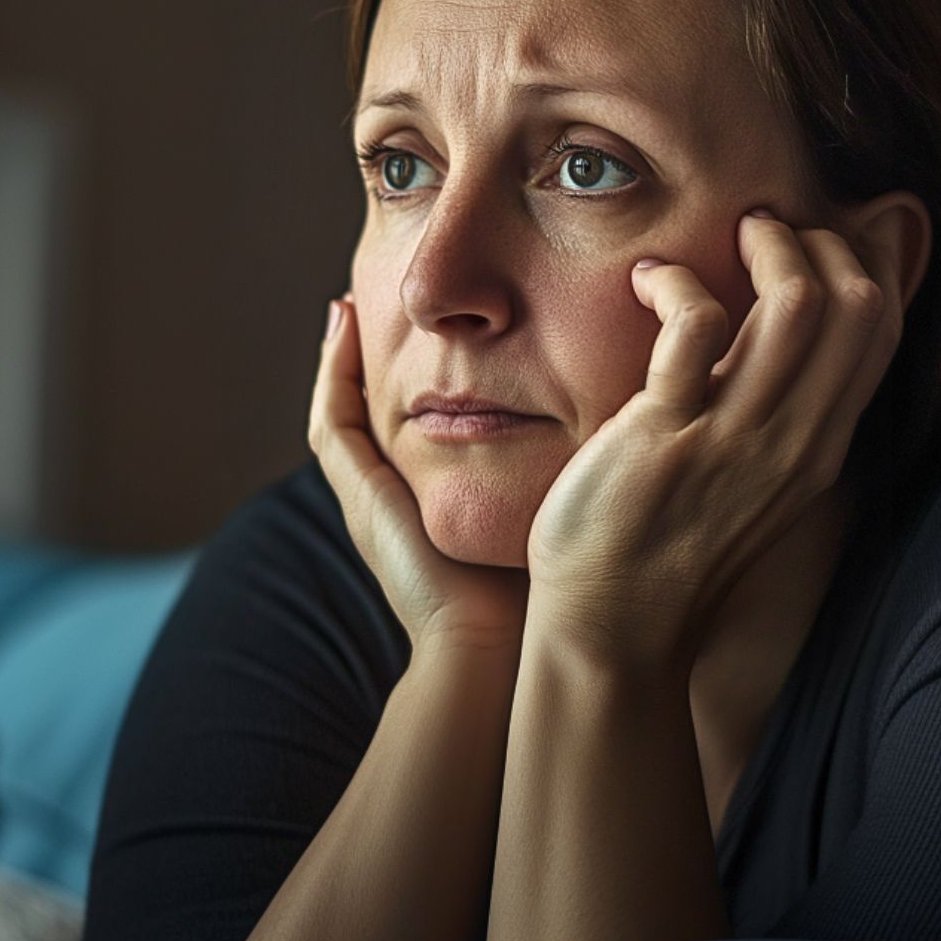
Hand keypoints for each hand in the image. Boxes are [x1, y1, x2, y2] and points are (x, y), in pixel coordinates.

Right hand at [309, 289, 529, 660]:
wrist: (492, 642)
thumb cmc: (532, 590)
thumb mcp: (545, 511)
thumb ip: (556, 473)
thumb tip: (609, 428)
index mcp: (427, 501)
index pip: (409, 427)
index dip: (409, 377)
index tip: (423, 329)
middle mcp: (388, 497)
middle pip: (363, 414)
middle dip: (363, 359)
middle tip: (364, 298)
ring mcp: (366, 495)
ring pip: (337, 410)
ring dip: (338, 354)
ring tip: (347, 301)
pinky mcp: (358, 493)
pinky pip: (332, 420)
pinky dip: (332, 370)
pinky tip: (341, 323)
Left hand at [523, 211, 899, 673]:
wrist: (612, 629)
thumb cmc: (661, 546)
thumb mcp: (747, 481)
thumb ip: (773, 415)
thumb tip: (775, 340)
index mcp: (818, 448)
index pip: (883, 330)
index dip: (863, 261)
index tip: (811, 238)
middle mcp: (794, 442)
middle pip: (860, 305)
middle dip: (818, 242)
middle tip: (762, 231)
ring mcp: (736, 440)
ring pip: (798, 305)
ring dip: (765, 247)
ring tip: (726, 238)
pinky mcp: (669, 437)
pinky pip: (697, 325)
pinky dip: (677, 282)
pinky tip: (649, 282)